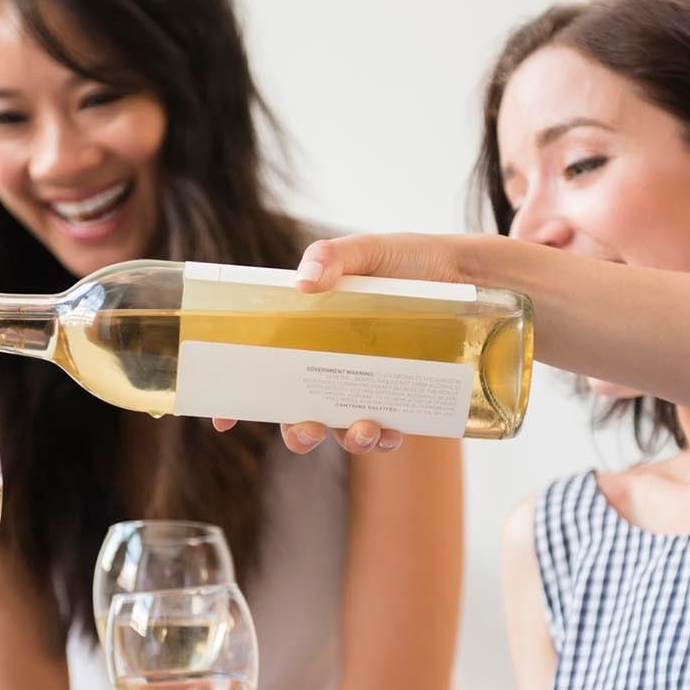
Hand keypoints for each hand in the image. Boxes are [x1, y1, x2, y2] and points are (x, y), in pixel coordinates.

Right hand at [211, 233, 475, 453]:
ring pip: (341, 430)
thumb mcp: (369, 250)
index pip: (262, 369)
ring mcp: (366, 386)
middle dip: (295, 432)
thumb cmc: (409, 259)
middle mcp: (332, 365)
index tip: (221, 419)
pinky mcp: (402, 399)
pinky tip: (393, 431)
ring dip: (346, 439)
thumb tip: (303, 281)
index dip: (236, 399)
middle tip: (303, 429)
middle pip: (297, 411)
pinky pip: (386, 432)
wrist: (467, 275)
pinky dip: (385, 438)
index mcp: (308, 332)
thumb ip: (333, 256)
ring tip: (364, 429)